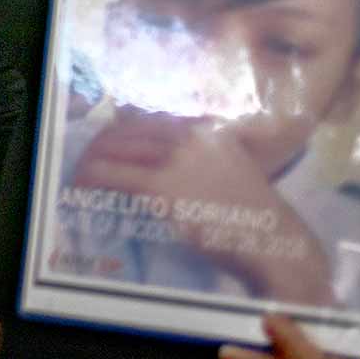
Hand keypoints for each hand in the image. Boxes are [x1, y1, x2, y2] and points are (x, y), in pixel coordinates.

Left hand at [75, 114, 330, 304]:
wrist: (274, 242)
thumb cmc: (257, 217)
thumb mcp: (235, 170)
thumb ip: (205, 157)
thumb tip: (169, 159)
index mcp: (207, 129)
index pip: (152, 117)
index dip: (125, 128)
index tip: (113, 141)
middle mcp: (189, 136)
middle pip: (130, 127)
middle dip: (106, 142)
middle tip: (93, 158)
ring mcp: (175, 159)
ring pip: (116, 147)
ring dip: (94, 158)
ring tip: (84, 173)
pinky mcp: (161, 187)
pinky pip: (113, 174)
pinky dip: (93, 177)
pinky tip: (84, 186)